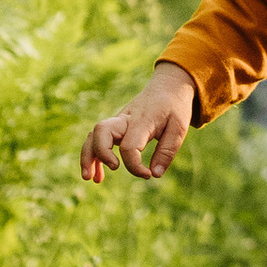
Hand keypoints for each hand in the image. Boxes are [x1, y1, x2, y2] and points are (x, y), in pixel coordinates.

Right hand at [80, 64, 197, 183]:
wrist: (167, 87)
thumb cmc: (174, 107)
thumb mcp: (179, 128)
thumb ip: (167, 151)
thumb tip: (155, 174)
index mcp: (142, 120)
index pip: (129, 146)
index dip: (135, 166)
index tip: (148, 174)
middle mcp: (125, 119)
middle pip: (101, 131)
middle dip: (101, 153)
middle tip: (114, 168)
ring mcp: (117, 122)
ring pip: (93, 135)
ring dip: (88, 156)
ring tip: (90, 179)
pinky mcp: (115, 127)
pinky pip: (97, 140)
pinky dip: (93, 157)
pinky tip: (98, 176)